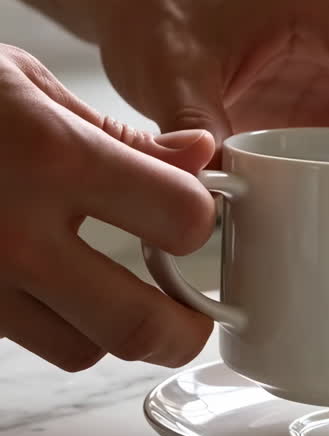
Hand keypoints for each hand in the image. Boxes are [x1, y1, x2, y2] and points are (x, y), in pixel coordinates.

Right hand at [0, 45, 217, 370]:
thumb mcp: (31, 85)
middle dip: (182, 328)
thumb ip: (121, 133)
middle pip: (136, 326)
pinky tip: (46, 281)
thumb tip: (200, 159)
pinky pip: (23, 341)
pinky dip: (49, 324)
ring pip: (81, 350)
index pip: (178, 219)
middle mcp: (14, 234)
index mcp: (50, 157)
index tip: (197, 215)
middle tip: (189, 311)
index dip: (202, 221)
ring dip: (109, 328)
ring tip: (108, 286)